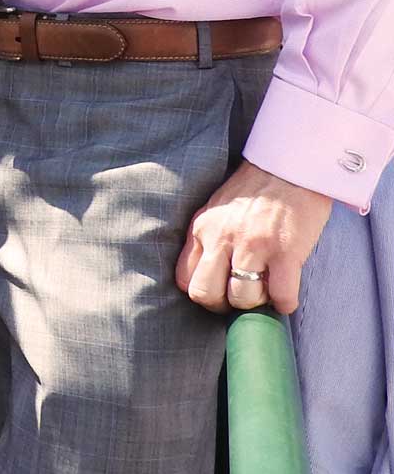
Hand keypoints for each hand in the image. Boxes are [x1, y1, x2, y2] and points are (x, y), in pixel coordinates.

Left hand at [176, 160, 332, 314]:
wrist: (290, 167)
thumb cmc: (255, 191)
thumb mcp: (216, 210)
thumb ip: (208, 238)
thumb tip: (210, 276)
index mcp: (202, 228)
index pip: (184, 278)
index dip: (203, 294)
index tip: (220, 293)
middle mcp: (221, 237)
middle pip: (205, 293)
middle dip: (223, 306)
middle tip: (240, 299)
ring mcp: (253, 245)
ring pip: (242, 298)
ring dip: (256, 303)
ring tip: (266, 291)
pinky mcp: (285, 252)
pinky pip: (280, 296)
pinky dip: (284, 303)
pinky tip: (286, 294)